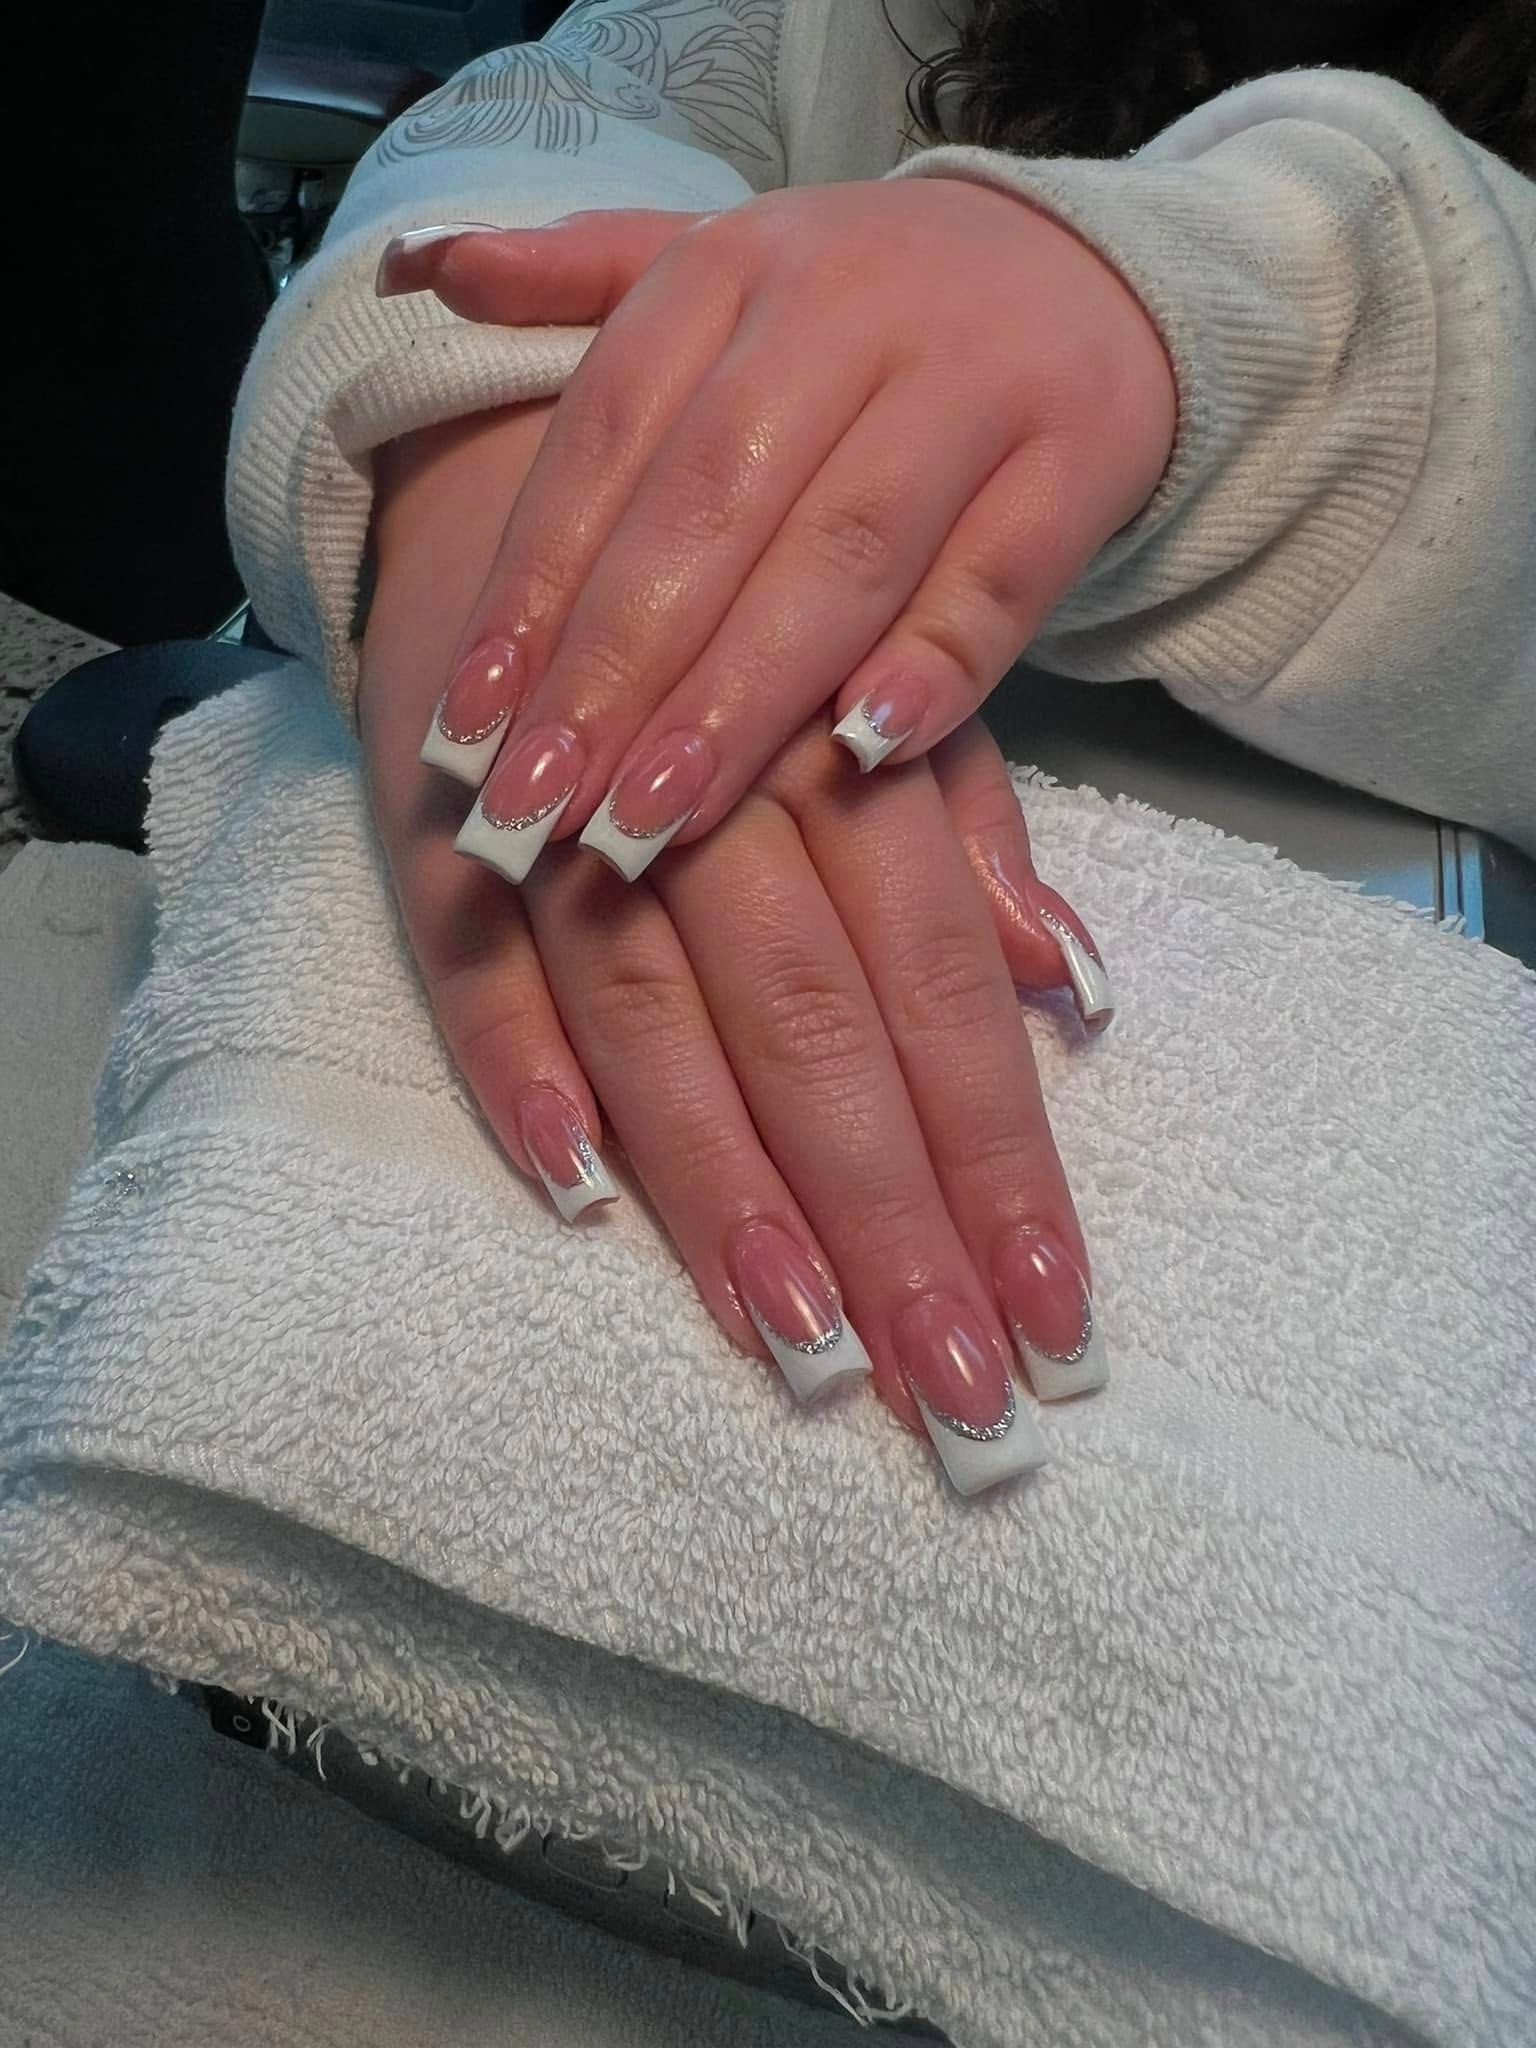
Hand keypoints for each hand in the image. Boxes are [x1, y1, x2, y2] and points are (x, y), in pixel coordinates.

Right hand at [363, 405, 1109, 1495]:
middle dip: (894, 1223)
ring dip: (729, 1188)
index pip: (942, 994)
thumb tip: (1068, 985)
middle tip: (958, 1397)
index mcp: (846, 765)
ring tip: (805, 1344)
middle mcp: (717, 799)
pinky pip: (473, 963)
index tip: (1059, 1318)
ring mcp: (563, 815)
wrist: (533, 479)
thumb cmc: (743, 627)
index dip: (1001, 1162)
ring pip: (659, 1017)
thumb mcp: (878, 700)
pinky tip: (578, 1191)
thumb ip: (970, 837)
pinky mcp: (435, 832)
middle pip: (818, 1031)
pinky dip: (520, 1066)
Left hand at [377, 181, 1173, 880]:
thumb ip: (575, 286)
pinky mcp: (1078, 458)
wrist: (1081, 275)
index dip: (532, 589)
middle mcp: (844, 314)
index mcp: (729, 269)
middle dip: (617, 668)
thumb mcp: (718, 273)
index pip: (606, 440)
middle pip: (712, 504)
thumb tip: (422, 269)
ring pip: (845, 551)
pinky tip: (859, 752)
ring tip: (656, 816)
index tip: (467, 728)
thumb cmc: (856, 317)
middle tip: (543, 808)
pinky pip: (999, 575)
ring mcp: (972, 383)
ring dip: (745, 692)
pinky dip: (935, 665)